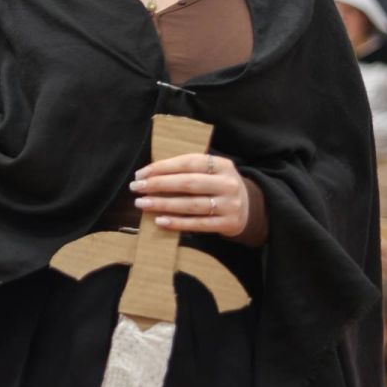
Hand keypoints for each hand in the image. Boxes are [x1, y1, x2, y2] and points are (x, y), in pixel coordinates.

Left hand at [130, 153, 249, 236]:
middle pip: (188, 183)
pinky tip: (159, 221)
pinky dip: (177, 223)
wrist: (249, 208)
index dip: (163, 167)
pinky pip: (198, 224)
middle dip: (158, 185)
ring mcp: (229, 205)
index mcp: (222, 164)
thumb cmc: (218, 186)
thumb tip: (150, 173)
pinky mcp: (227, 223)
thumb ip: (188, 169)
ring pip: (191, 205)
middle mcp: (227, 183)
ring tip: (142, 204)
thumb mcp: (211, 172)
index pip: (188, 162)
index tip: (141, 173)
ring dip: (163, 204)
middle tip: (136, 188)